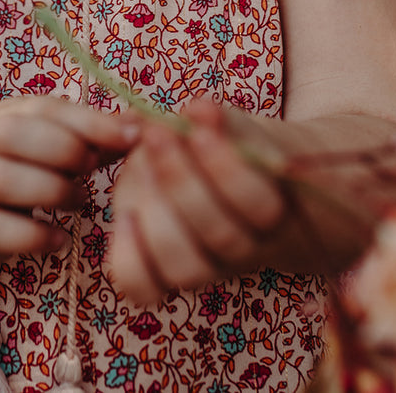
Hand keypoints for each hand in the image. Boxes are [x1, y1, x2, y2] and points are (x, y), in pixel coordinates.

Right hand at [0, 96, 139, 266]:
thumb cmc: (15, 159)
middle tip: (92, 169)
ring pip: (3, 181)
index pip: (47, 108)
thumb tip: (144, 125)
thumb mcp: (45, 135)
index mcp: (8, 114)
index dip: (91, 122)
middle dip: (64, 152)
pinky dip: (35, 237)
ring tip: (78, 201)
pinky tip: (59, 238)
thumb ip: (92, 135)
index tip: (132, 136)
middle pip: (13, 135)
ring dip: (52, 192)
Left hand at [110, 101, 287, 303]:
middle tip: (156, 134)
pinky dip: (131, 255)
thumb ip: (215, 118)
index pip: (260, 205)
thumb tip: (202, 109)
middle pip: (221, 236)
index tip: (194, 126)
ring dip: (158, 211)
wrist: (213, 177)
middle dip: (182, 181)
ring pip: (185, 267)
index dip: (226, 169)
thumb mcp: (224, 124)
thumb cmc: (223, 142)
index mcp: (270, 206)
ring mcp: (203, 266)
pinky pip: (144, 286)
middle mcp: (241, 248)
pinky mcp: (162, 275)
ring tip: (138, 163)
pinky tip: (124, 216)